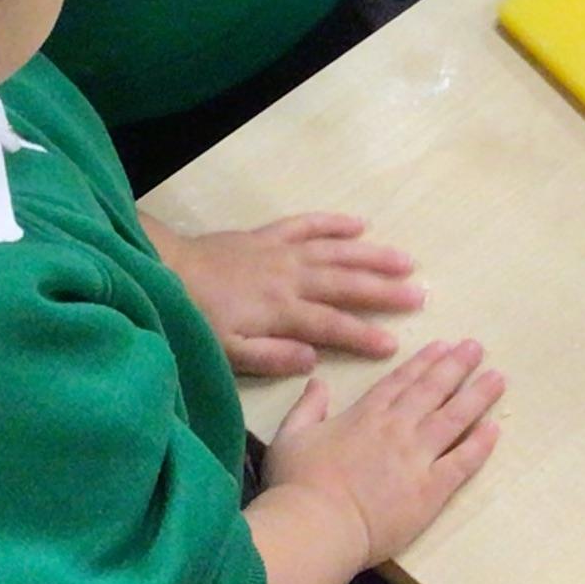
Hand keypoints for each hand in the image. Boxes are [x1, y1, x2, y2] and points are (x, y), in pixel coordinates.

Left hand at [155, 214, 423, 378]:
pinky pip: (308, 224)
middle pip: (346, 284)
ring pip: (336, 251)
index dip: (364, 335)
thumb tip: (313, 360)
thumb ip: (270, 357)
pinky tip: (360, 224)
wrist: (165, 271)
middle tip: (419, 295)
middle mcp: (291, 278)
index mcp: (281, 312)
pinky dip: (334, 223)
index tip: (394, 344)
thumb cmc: (196, 319)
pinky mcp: (269, 234)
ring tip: (406, 261)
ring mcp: (282, 252)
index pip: (332, 326)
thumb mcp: (225, 353)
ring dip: (372, 256)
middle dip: (384, 291)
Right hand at [263, 339, 503, 568]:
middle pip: (432, 390)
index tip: (443, 346)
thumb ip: (306, 407)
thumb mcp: (290, 438)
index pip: (400, 382)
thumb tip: (317, 382)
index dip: (424, 362)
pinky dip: (480, 444)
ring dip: (477, 396)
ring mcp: (417, 457)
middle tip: (477, 348)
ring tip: (498, 378)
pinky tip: (495, 429)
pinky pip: (462, 462)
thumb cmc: (297, 486)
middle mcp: (396, 429)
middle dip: (456, 366)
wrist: (317, 526)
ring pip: (454, 418)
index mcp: (364, 416)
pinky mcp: (431, 489)